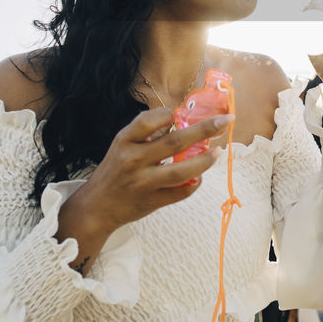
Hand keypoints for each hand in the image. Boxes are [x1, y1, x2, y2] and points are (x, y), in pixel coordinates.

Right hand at [57, 106, 233, 262]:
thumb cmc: (115, 170)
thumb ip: (146, 134)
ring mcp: (143, 183)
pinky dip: (193, 184)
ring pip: (181, 171)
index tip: (178, 114)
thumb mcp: (122, 146)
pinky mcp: (152, 201)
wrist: (96, 207)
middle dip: (204, 129)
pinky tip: (200, 176)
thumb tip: (181, 120)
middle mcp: (133, 160)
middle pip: (174, 142)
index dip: (167, 115)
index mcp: (125, 141)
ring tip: (218, 152)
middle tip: (226, 120)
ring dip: (204, 161)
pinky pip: (180, 193)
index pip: (148, 120)